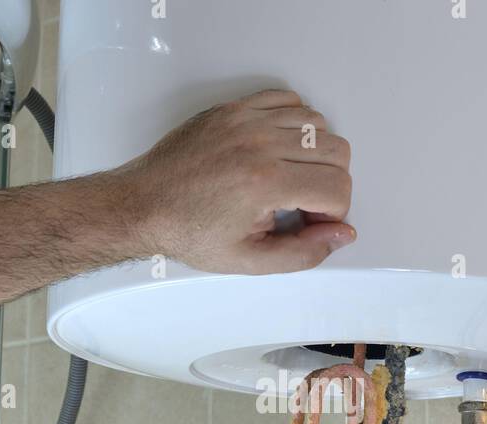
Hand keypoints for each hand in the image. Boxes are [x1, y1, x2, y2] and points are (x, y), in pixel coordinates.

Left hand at [117, 89, 354, 273]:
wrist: (143, 207)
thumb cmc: (189, 233)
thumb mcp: (249, 260)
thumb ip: (303, 252)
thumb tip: (343, 233)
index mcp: (265, 184)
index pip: (338, 187)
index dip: (334, 213)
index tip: (311, 223)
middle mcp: (260, 144)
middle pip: (337, 151)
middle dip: (331, 183)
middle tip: (304, 203)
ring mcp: (246, 121)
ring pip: (317, 124)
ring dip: (315, 154)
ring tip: (290, 177)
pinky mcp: (233, 109)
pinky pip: (288, 100)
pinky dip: (295, 123)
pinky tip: (278, 151)